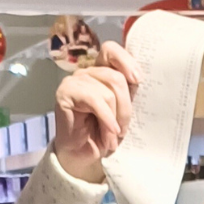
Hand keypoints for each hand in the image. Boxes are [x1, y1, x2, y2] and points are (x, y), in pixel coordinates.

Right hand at [53, 40, 141, 183]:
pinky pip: (94, 100)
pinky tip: (109, 131)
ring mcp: (74, 81)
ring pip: (107, 91)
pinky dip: (106, 118)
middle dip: (125, 106)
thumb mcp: (123, 109)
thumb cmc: (105, 131)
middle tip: (123, 127)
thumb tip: (138, 77)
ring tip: (112, 133)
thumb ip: (128, 91)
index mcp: (102, 71)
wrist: (86, 153)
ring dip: (115, 117)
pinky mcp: (65, 92)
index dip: (126, 61)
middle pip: (115, 77)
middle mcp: (87, 72)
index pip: (111, 50)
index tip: (137, 80)